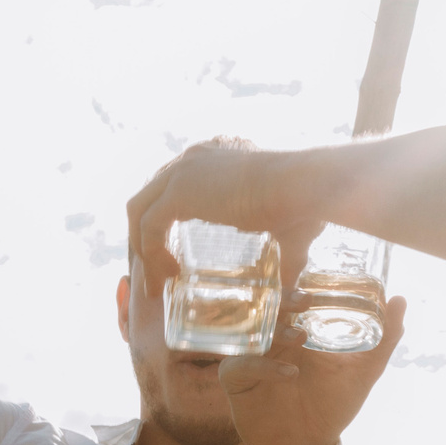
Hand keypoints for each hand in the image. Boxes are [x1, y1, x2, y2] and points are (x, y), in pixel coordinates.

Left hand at [129, 141, 319, 272]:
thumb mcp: (291, 233)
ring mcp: (182, 172)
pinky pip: (147, 226)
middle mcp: (192, 159)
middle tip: (161, 273)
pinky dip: (149, 253)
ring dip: (143, 249)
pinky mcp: (178, 191)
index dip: (167, 222)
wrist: (303, 188)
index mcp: (214, 160)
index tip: (176, 258)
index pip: (172, 188)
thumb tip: (292, 285)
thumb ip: (286, 256)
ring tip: (157, 283)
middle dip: (148, 237)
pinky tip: (165, 276)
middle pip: (149, 198)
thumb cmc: (305, 206)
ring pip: (140, 212)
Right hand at [225, 298, 408, 444]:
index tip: (318, 279)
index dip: (301, 284)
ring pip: (254, 331)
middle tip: (304, 299)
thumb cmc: (332, 406)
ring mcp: (252, 356)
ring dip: (275, 330)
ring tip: (299, 336)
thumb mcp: (363, 372)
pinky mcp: (237, 380)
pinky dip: (265, 365)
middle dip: (284, 300)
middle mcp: (273, 337)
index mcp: (298, 329)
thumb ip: (384, 340)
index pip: (294, 297)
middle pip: (270, 308)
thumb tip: (401, 299)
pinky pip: (242, 365)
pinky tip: (289, 373)